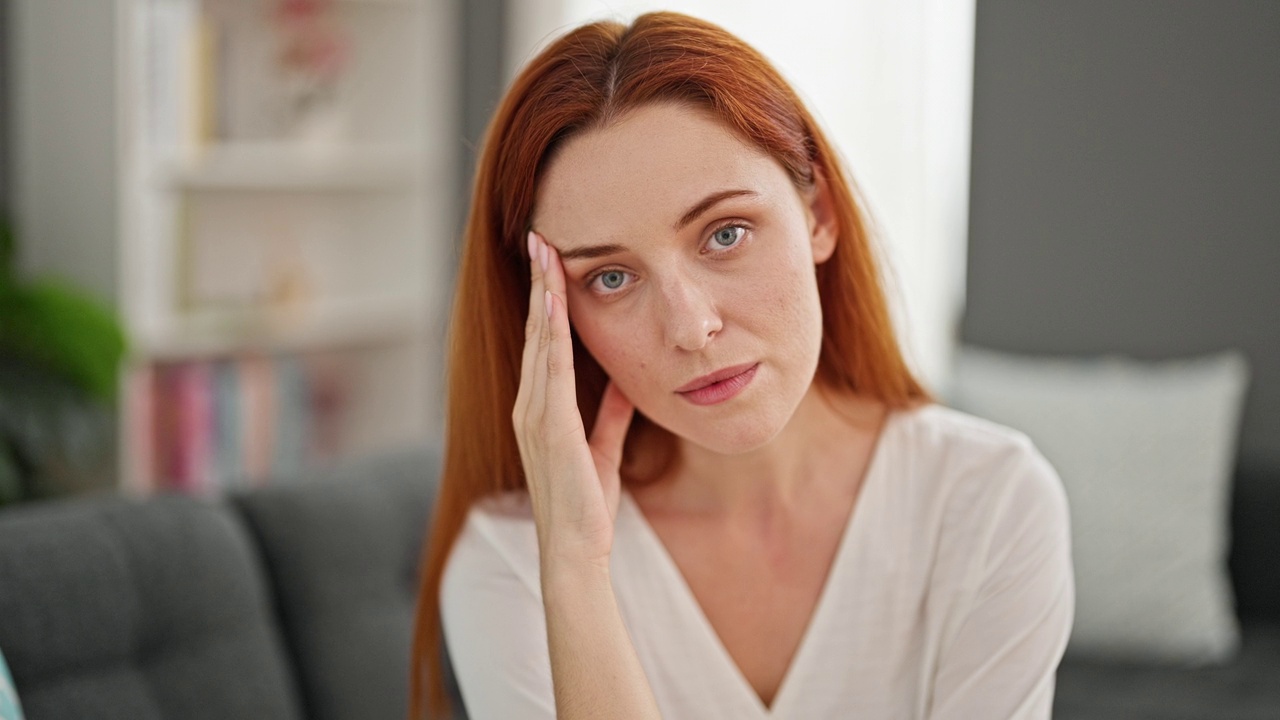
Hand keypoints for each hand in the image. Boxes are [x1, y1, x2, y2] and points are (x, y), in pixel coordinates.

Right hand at [513, 230, 635, 572]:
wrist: (576, 548)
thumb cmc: (586, 503)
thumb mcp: (603, 448)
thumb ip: (610, 414)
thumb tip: (624, 383)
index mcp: (540, 409)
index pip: (544, 342)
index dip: (546, 300)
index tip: (551, 261)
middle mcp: (530, 406)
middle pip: (535, 331)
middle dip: (538, 283)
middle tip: (540, 238)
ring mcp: (534, 415)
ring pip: (539, 341)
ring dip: (542, 295)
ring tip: (545, 254)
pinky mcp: (549, 427)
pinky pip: (551, 368)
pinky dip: (552, 331)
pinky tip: (555, 303)